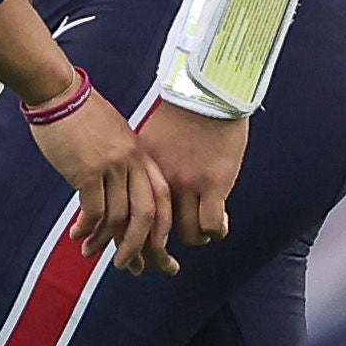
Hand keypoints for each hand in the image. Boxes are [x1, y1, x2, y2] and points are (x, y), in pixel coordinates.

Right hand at [31, 91, 175, 275]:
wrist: (60, 93)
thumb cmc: (81, 113)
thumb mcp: (114, 133)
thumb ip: (122, 159)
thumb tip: (118, 188)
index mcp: (140, 154)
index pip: (161, 196)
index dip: (161, 226)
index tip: (156, 248)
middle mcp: (131, 162)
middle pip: (147, 213)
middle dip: (140, 246)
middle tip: (130, 266)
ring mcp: (111, 166)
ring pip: (118, 216)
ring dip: (105, 241)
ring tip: (92, 254)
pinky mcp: (87, 170)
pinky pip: (94, 209)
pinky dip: (87, 228)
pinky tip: (78, 235)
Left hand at [140, 101, 246, 245]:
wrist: (206, 88)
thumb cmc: (181, 107)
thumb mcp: (149, 137)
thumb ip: (145, 164)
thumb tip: (135, 182)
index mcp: (141, 170)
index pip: (130, 215)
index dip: (128, 237)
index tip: (133, 249)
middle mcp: (161, 180)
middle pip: (153, 231)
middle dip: (157, 251)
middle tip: (165, 257)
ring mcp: (187, 184)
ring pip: (186, 233)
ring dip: (194, 236)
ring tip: (200, 231)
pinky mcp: (213, 184)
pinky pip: (212, 224)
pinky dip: (215, 230)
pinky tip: (217, 228)